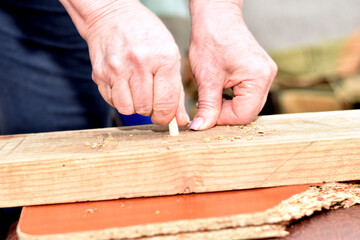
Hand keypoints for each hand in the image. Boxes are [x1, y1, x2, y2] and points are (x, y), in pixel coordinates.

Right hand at [59, 0, 188, 125]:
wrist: (112, 15)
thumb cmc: (146, 35)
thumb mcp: (170, 56)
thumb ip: (176, 91)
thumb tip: (181, 120)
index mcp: (163, 59)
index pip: (165, 104)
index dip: (166, 116)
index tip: (164, 115)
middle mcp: (139, 64)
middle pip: (145, 109)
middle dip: (150, 110)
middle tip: (151, 98)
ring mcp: (117, 69)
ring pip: (127, 109)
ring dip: (134, 106)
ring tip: (137, 91)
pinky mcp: (99, 73)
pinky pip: (112, 101)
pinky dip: (120, 99)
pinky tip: (124, 84)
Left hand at [189, 0, 276, 129]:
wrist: (216, 16)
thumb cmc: (211, 39)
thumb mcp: (206, 78)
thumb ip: (207, 107)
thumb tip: (201, 128)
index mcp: (258, 78)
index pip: (243, 116)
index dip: (221, 119)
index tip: (204, 114)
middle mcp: (267, 77)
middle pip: (247, 112)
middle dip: (224, 113)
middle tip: (206, 105)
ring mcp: (264, 74)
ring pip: (246, 104)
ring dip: (227, 105)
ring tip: (211, 93)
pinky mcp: (258, 72)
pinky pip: (247, 94)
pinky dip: (231, 97)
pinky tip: (219, 89)